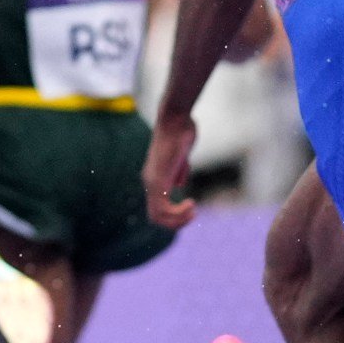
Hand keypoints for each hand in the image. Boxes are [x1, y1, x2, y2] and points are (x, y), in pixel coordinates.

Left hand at [143, 114, 198, 228]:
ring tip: (192, 210)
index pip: (158, 209)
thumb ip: (179, 171)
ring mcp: (153, 181)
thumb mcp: (181, 156)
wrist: (175, 119)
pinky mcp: (159, 179)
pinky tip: (191, 203)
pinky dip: (178, 212)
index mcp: (154, 179)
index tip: (191, 208)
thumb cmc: (180, 133)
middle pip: (156, 217)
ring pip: (158, 216)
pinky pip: (164, 207)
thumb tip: (179, 185)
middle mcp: (150, 182)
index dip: (174, 216)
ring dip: (178, 220)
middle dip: (176, 223)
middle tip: (193, 214)